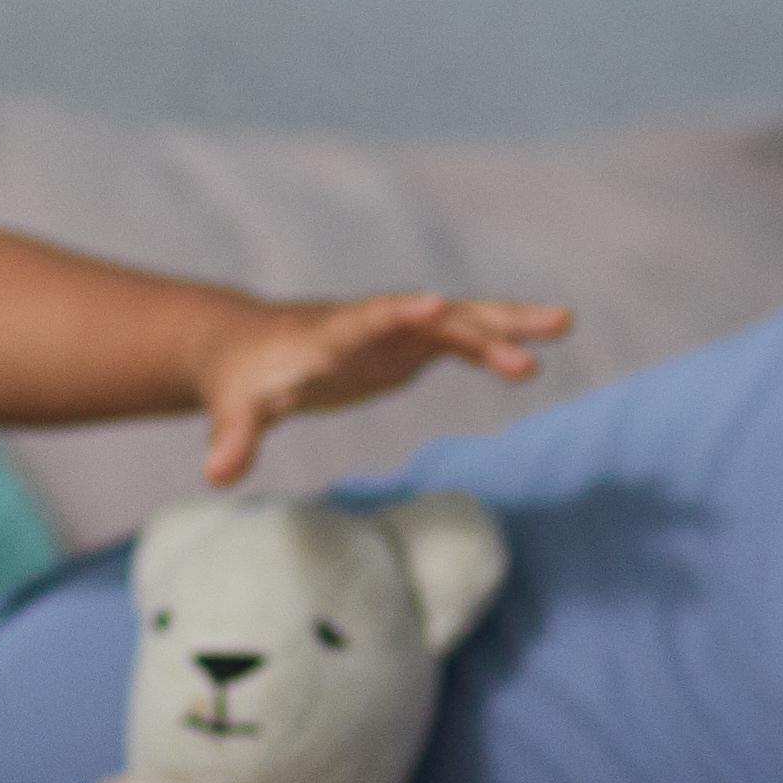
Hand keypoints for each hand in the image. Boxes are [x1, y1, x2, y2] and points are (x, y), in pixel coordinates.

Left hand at [194, 289, 568, 484]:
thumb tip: (217, 476)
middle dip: (481, 321)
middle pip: (432, 315)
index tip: (433, 306)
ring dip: (507, 324)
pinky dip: (494, 346)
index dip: (396, 313)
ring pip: (458, 321)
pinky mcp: (407, 346)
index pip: (366, 319)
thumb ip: (234, 439)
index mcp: (329, 334)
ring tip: (565, 322)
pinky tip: (535, 357)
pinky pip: (460, 341)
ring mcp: (394, 331)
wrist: (244, 349)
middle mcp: (371, 323)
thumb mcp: (233, 410)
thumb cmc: (238, 380)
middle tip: (536, 331)